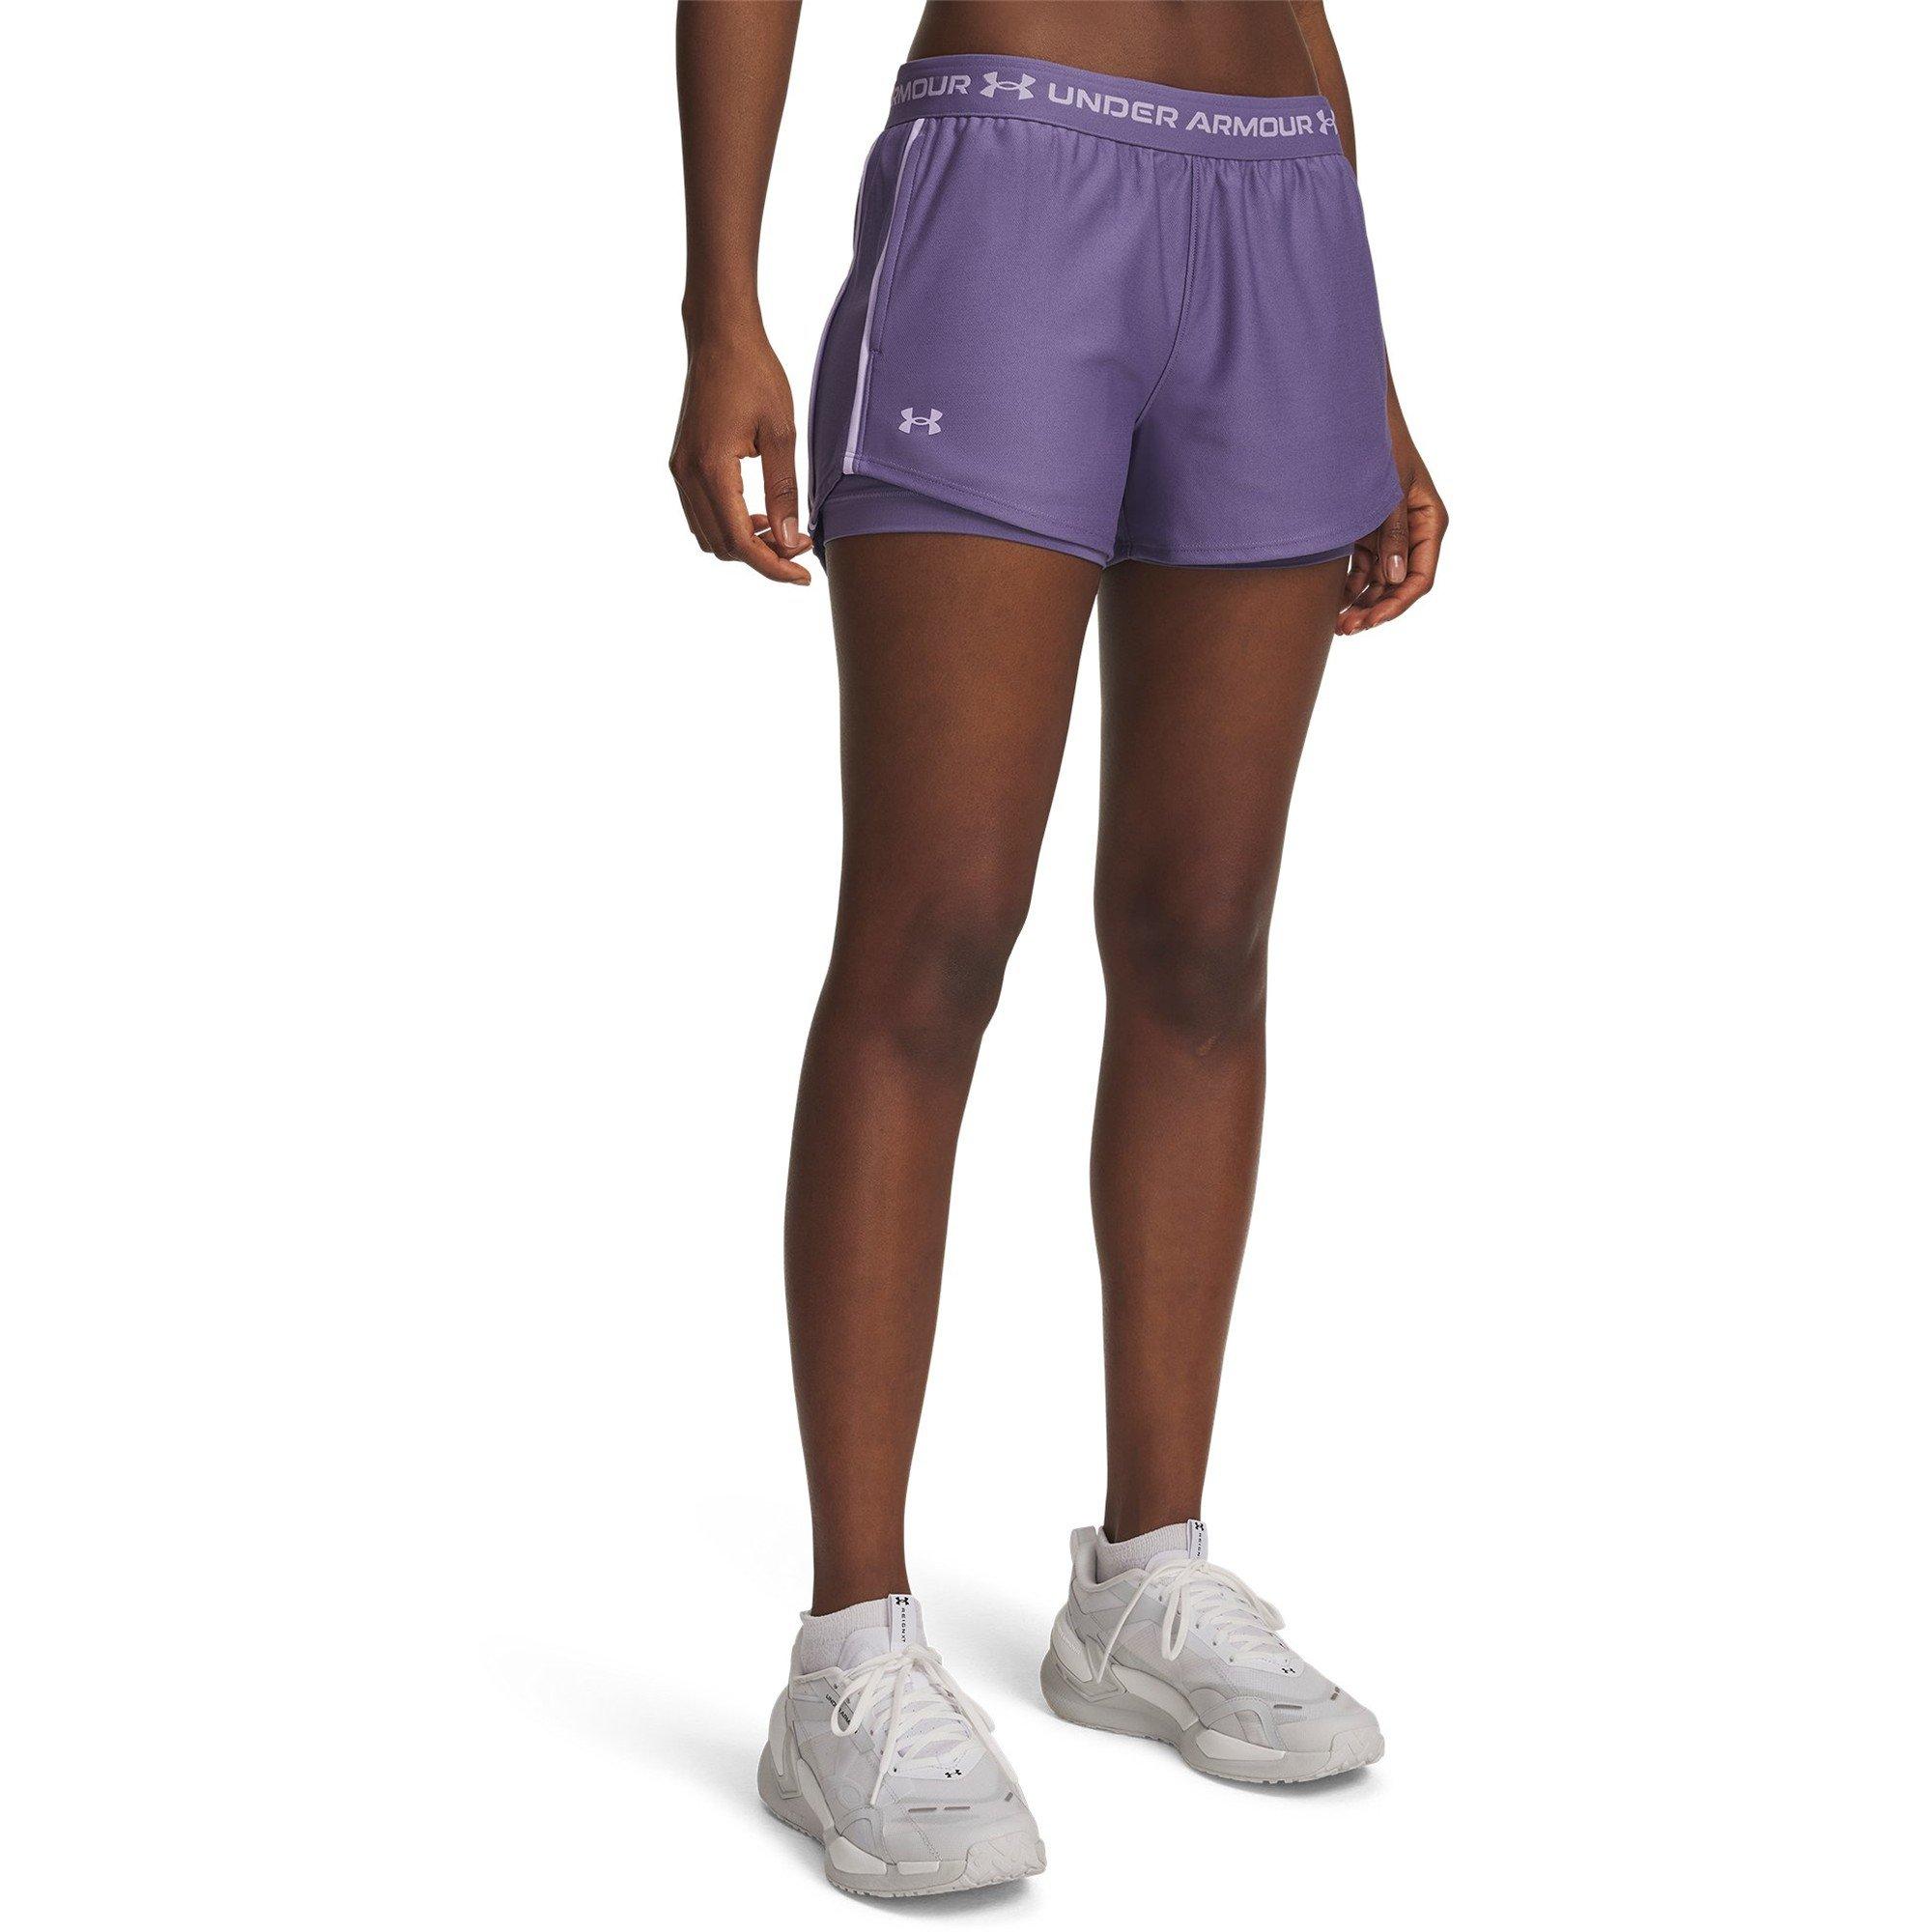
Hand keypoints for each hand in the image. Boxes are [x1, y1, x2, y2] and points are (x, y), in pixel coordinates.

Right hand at [669, 324, 813, 584]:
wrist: (720, 337)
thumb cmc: (755, 375)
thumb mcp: (781, 434)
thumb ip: (784, 491)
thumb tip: (789, 540)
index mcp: (711, 470)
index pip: (740, 542)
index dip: (773, 566)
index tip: (803, 576)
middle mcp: (687, 475)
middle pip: (722, 547)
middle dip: (762, 557)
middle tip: (799, 545)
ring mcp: (680, 470)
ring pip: (708, 536)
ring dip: (744, 544)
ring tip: (781, 529)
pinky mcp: (682, 464)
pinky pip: (701, 514)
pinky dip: (729, 525)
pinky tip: (758, 514)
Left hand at [1337, 428, 1445, 635]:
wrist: (1352, 420)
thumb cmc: (1377, 447)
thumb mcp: (1387, 491)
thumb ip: (1392, 535)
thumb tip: (1393, 580)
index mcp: (1429, 522)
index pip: (1420, 577)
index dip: (1398, 603)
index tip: (1373, 621)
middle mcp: (1413, 532)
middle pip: (1398, 585)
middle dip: (1375, 609)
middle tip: (1347, 629)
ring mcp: (1389, 533)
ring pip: (1378, 581)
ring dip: (1360, 603)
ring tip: (1337, 623)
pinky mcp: (1367, 532)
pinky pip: (1361, 568)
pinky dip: (1349, 586)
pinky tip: (1332, 602)